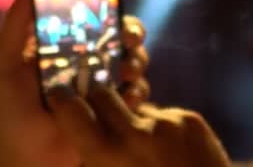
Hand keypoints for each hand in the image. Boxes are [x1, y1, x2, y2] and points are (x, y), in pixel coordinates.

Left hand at [0, 0, 149, 166]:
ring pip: (134, 58)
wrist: (25, 155)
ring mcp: (102, 81)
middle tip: (127, 34)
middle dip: (131, 26)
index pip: (88, 6)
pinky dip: (137, 90)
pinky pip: (137, 92)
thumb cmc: (9, 107)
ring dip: (137, 58)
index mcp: (62, 39)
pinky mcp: (113, 106)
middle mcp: (86, 55)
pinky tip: (127, 96)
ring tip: (126, 69)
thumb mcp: (4, 61)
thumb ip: (16, 22)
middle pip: (121, 29)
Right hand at [48, 86, 229, 166]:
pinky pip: (164, 115)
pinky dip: (161, 130)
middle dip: (96, 101)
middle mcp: (135, 133)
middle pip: (101, 92)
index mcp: (106, 154)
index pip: (70, 106)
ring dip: (133, 121)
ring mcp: (167, 122)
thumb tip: (77, 139)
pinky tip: (170, 155)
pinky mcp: (191, 121)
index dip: (62, 100)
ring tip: (145, 152)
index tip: (61, 99)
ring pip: (135, 106)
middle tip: (100, 120)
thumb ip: (89, 159)